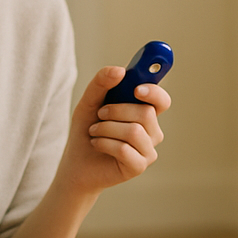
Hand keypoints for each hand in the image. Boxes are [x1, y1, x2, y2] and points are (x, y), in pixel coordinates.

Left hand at [60, 66, 169, 192]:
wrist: (76, 164)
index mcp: (145, 112)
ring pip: (134, 131)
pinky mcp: (139, 166)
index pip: (161, 100)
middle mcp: (152, 131)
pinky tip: (97, 145)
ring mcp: (148, 150)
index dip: (154, 92)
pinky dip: (104, 144)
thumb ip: (101, 83)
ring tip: (95, 132)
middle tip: (100, 115)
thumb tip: (120, 70)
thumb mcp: (89, 102)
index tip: (137, 89)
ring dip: (106, 128)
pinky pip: (124, 149)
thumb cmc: (87, 131)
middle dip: (116, 110)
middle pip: (146, 113)